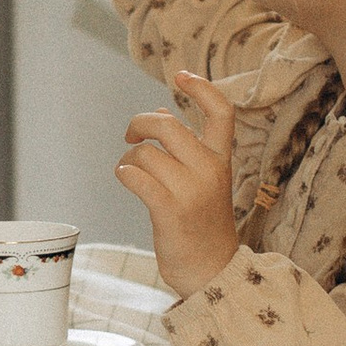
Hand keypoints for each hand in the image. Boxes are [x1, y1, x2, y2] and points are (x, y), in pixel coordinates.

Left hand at [113, 70, 238, 298]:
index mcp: (222, 160)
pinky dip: (124, 173)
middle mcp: (209, 171)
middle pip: (167, 125)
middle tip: (130, 134)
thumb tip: (162, 112)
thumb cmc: (202, 223)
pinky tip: (126, 178)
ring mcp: (191, 191)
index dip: (201, 87)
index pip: (221, 112)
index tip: (180, 75)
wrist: (212, 271)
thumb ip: (186, 146)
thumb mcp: (203, 180)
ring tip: (129, 171)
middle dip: (139, 123)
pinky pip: (136, 177)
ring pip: (146, 154)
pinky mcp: (170, 211)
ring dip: (129, 158)